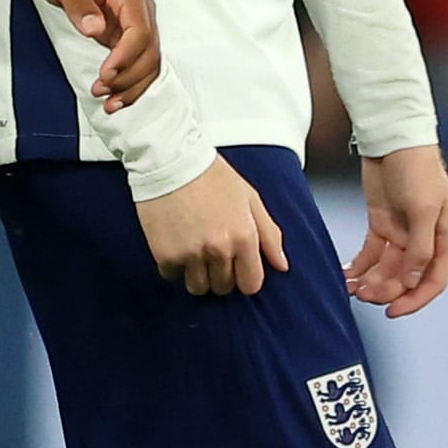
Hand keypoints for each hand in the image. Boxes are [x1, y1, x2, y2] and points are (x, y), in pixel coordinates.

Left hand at [28, 0, 158, 106]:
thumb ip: (79, 3)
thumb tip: (94, 27)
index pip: (140, 31)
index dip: (126, 57)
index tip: (106, 73)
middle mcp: (138, 9)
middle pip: (149, 52)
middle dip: (128, 77)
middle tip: (101, 91)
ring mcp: (134, 23)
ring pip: (148, 63)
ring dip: (132, 86)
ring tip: (108, 102)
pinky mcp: (124, 35)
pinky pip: (136, 64)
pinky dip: (129, 83)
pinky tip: (115, 97)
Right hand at [138, 155, 287, 297]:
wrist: (169, 160)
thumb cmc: (211, 176)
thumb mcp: (249, 198)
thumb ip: (269, 234)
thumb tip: (282, 265)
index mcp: (244, 236)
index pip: (251, 283)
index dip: (244, 278)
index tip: (236, 268)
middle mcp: (220, 249)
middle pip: (224, 287)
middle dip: (220, 275)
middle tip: (211, 251)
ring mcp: (191, 254)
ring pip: (198, 287)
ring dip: (196, 274)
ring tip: (192, 250)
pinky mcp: (165, 255)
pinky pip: (172, 276)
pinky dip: (173, 266)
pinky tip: (175, 243)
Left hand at [344, 143, 447, 315]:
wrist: (394, 140)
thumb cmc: (417, 170)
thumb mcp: (423, 209)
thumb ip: (419, 247)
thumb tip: (411, 281)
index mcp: (443, 238)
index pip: (433, 280)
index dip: (415, 300)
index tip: (393, 312)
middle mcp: (424, 240)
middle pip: (406, 279)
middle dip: (386, 291)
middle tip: (363, 295)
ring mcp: (401, 233)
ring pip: (386, 270)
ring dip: (370, 282)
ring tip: (351, 288)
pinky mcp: (381, 225)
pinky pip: (370, 255)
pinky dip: (359, 267)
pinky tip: (345, 277)